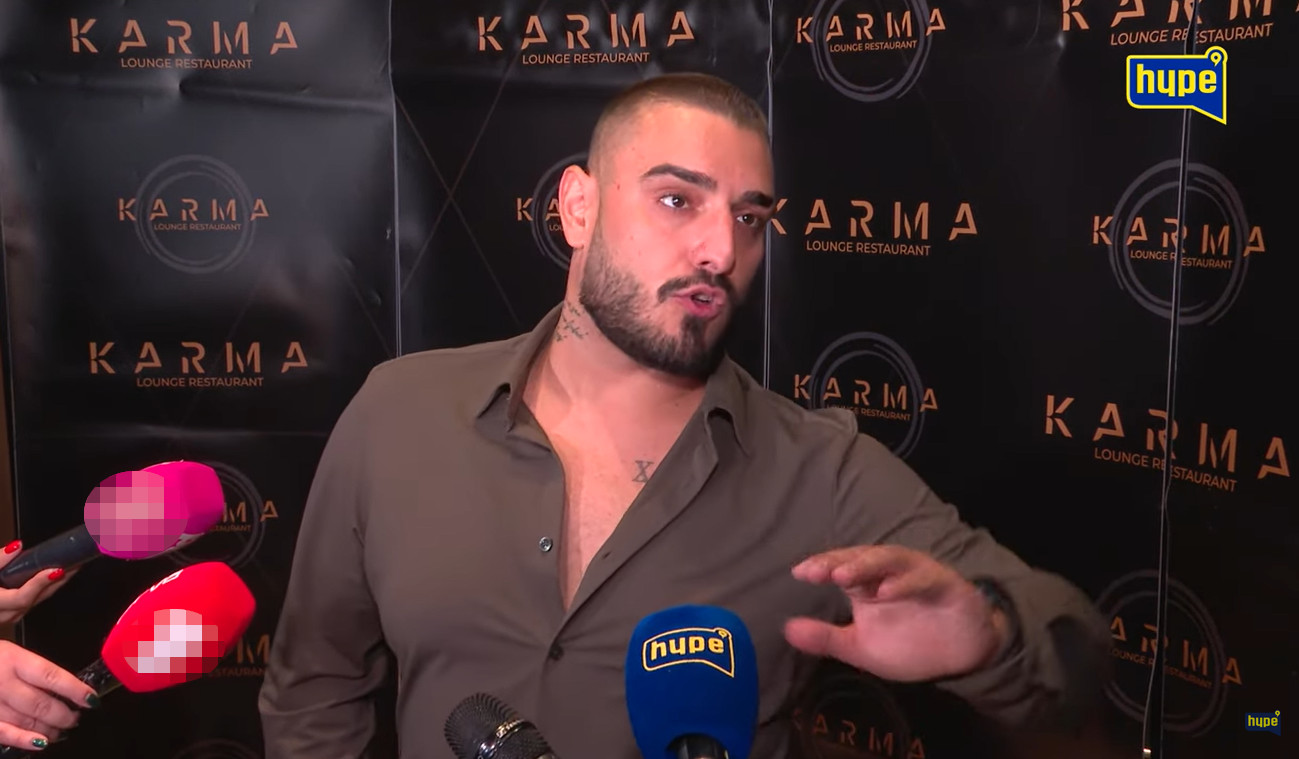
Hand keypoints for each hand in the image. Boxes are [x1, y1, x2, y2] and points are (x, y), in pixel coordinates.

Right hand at [0, 542, 77, 625]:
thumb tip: (16, 547)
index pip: (20, 598)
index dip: (39, 584)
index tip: (55, 570)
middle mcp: (1, 615)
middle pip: (34, 601)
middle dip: (56, 582)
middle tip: (75, 563)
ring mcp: (6, 617)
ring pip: (35, 602)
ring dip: (55, 585)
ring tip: (73, 566)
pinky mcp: (10, 613)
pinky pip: (32, 601)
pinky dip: (46, 587)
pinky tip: (58, 575)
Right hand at [0, 640, 97, 748]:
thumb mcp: (10, 653)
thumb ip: (33, 669)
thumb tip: (67, 686)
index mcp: (14, 658)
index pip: (52, 676)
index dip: (75, 690)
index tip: (92, 699)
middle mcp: (2, 680)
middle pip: (40, 703)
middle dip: (64, 714)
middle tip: (76, 718)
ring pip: (26, 720)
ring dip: (49, 729)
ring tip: (61, 730)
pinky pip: (4, 733)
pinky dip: (24, 740)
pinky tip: (41, 743)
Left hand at [784, 545, 1007, 681]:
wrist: (961, 655)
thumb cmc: (909, 644)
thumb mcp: (862, 647)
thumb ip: (827, 639)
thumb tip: (787, 630)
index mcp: (867, 583)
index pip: (840, 568)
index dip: (821, 567)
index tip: (799, 573)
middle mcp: (889, 572)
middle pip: (861, 558)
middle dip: (838, 562)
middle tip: (815, 571)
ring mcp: (916, 574)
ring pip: (890, 560)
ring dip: (866, 565)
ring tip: (843, 576)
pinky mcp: (944, 584)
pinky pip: (923, 579)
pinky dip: (905, 583)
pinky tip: (886, 592)